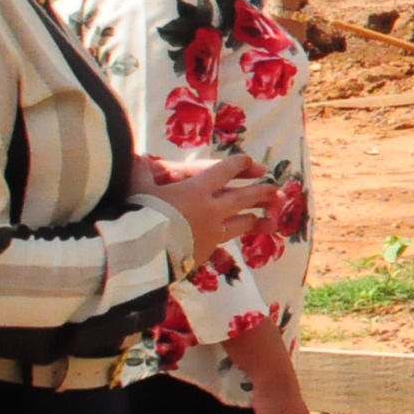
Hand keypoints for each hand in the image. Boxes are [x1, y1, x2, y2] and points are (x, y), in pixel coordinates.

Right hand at [145, 153, 276, 261]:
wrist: (140, 254)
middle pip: (242, 198)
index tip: (250, 162)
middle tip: (276, 190)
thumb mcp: (138, 186)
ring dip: (255, 220)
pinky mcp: (205, 252)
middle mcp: (210, 210)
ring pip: (240, 224)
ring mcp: (211, 233)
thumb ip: (142, 172)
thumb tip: (136, 159)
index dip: (238, 165)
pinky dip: (230, 239)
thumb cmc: (138, 215)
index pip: (224, 171)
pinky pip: (223, 243)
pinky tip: (233, 241)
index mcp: (197, 189)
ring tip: (268, 220)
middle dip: (261, 192)